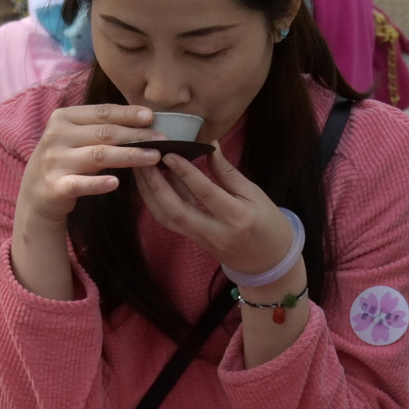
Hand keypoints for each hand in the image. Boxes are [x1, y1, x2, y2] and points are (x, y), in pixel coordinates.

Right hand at [14, 101, 158, 228]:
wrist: (36, 192)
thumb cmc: (66, 159)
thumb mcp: (76, 137)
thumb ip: (100, 127)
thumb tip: (144, 118)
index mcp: (63, 118)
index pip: (101, 112)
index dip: (128, 114)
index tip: (151, 117)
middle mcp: (57, 136)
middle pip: (104, 133)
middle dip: (136, 135)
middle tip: (162, 140)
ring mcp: (54, 161)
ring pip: (98, 156)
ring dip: (129, 156)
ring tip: (153, 157)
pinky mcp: (55, 187)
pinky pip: (80, 184)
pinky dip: (98, 183)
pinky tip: (116, 183)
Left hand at [132, 145, 291, 281]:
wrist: (267, 262)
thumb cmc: (267, 223)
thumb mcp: (255, 194)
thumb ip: (229, 173)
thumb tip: (210, 146)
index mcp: (237, 217)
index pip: (206, 193)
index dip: (186, 172)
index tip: (169, 153)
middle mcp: (215, 232)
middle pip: (176, 211)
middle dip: (156, 185)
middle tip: (144, 161)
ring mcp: (201, 240)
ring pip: (167, 218)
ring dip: (150, 194)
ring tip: (141, 170)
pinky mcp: (193, 241)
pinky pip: (170, 222)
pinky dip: (157, 202)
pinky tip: (151, 183)